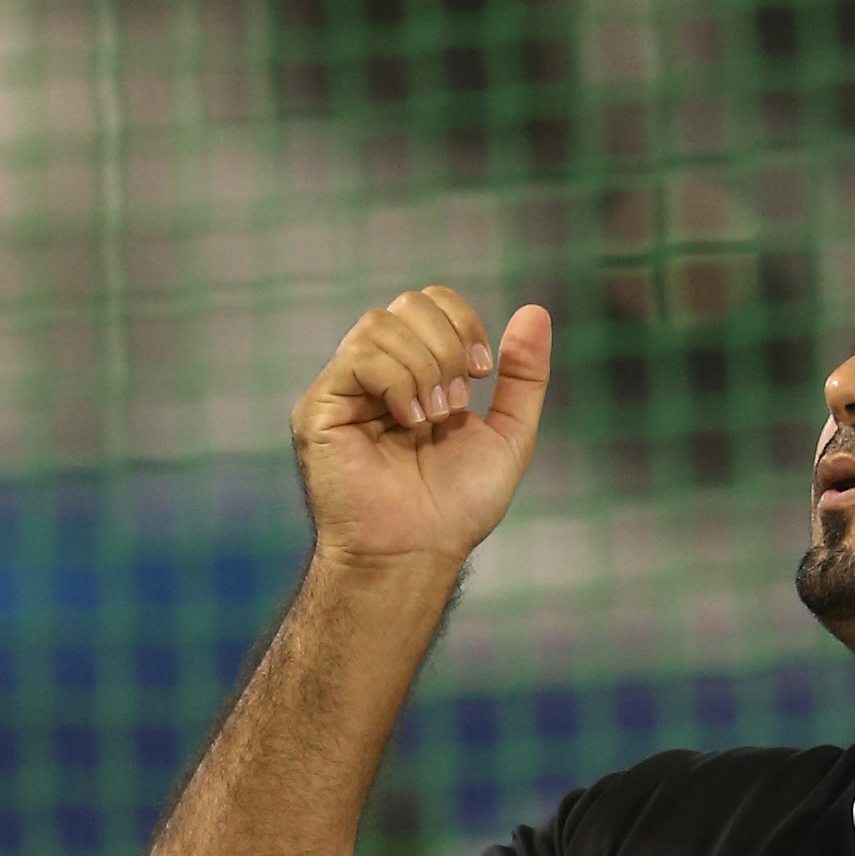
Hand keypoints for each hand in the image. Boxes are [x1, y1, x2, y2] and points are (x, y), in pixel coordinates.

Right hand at [292, 288, 552, 576]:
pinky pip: (359, 356)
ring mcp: (345, 388)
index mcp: (415, 372)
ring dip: (425, 368)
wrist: (418, 552)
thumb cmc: (457, 507)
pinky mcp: (319, 406)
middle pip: (408, 303)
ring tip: (433, 419)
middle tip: (457, 404)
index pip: (430, 303)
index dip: (463, 323)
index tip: (483, 375)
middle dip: (448, 345)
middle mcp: (377, 373)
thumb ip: (524, 376)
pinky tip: (410, 421)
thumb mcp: (510, 435)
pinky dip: (397, 381)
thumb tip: (536, 311)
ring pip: (381, 324)